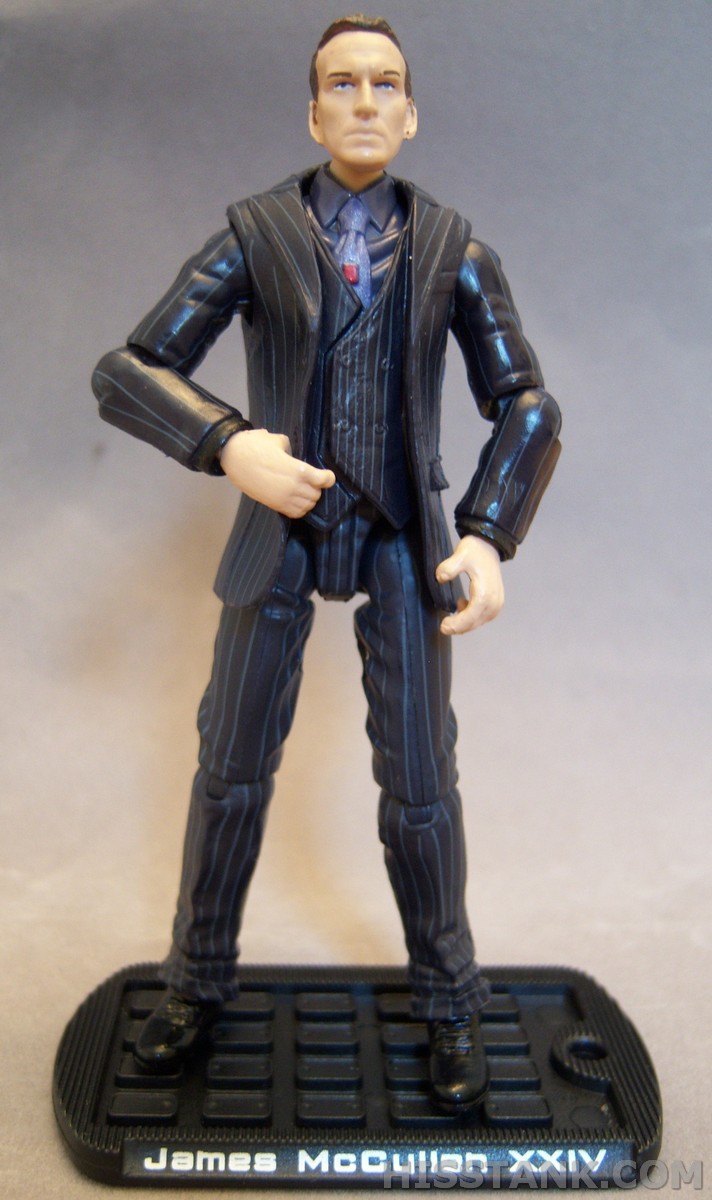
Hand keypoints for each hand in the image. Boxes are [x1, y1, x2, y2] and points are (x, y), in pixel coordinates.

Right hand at [219, 428, 334, 517]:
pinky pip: (296, 513)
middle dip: (317, 487)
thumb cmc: (256, 446)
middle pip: (317, 494)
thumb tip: (291, 454)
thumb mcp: (278, 441)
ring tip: (303, 490)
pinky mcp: (275, 505)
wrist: (234, 459)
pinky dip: (300, 508)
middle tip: (311, 480)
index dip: (328, 478)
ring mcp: (285, 499)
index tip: (327, 475)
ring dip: (309, 498)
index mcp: (299, 470)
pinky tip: (296, 499)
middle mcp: (295, 487)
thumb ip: (290, 449)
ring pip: (308, 505)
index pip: (324, 480)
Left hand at [436, 535, 504, 635]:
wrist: (489, 545)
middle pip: (474, 623)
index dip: (456, 625)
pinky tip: (462, 605)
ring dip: (464, 623)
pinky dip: (471, 617)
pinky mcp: (496, 602)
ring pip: (478, 622)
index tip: (443, 626)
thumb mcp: (460, 555)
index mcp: (485, 594)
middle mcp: (494, 602)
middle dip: (458, 627)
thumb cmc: (475, 550)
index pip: (469, 617)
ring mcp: (497, 604)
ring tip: (451, 617)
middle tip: (443, 626)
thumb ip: (449, 567)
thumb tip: (440, 578)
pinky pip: (483, 616)